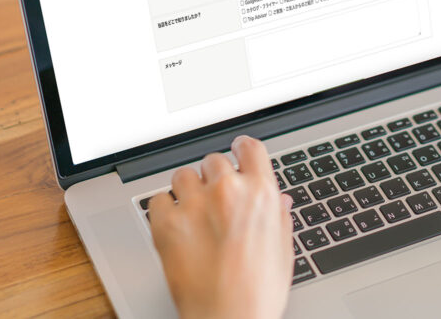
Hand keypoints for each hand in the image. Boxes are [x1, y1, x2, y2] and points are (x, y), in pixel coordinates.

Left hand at [149, 136, 293, 318]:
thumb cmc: (258, 292)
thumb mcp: (282, 250)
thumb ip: (278, 217)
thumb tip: (279, 201)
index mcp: (261, 193)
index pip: (249, 147)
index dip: (241, 148)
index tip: (236, 151)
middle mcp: (227, 191)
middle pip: (214, 160)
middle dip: (214, 177)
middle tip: (215, 199)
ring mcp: (194, 205)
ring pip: (183, 175)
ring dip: (187, 190)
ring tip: (193, 213)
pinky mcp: (166, 223)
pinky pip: (158, 199)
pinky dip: (164, 209)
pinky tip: (175, 226)